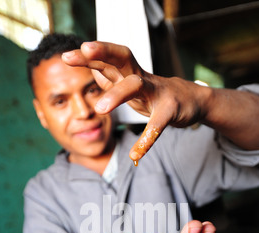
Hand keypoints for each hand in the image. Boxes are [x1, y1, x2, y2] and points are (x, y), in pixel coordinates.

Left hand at [62, 41, 208, 163]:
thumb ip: (111, 76)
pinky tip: (135, 156)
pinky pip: (157, 124)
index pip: (108, 57)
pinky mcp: (171, 110)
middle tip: (85, 50)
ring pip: (137, 85)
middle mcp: (141, 76)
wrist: (193, 100)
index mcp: (130, 72)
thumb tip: (91, 66)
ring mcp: (157, 91)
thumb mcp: (131, 84)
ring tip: (100, 109)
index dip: (89, 54)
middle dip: (104, 51)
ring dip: (118, 94)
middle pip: (123, 57)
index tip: (66, 56)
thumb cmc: (155, 93)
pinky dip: (146, 140)